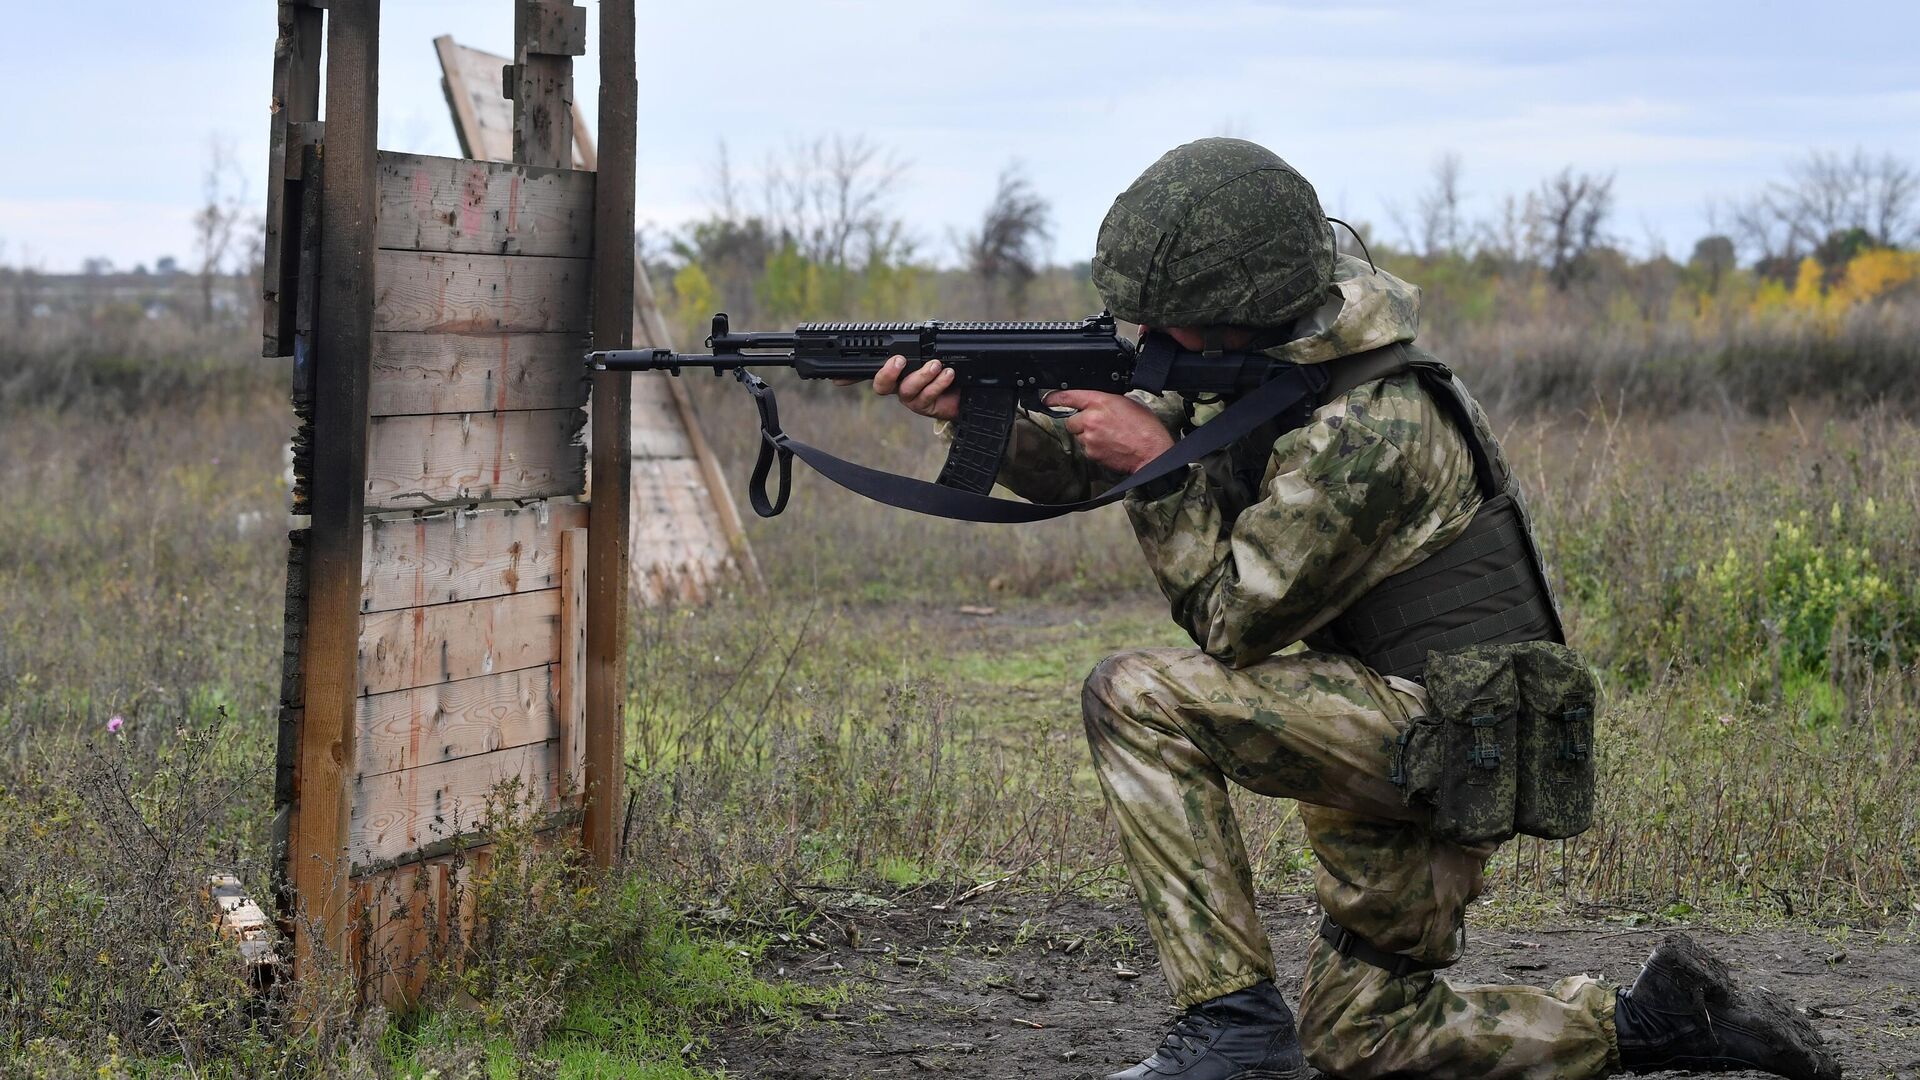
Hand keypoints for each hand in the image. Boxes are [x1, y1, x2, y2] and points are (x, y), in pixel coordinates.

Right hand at [837, 355, 958, 421]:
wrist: (965, 390)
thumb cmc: (945, 367)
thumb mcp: (932, 352)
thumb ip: (919, 344)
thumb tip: (920, 328)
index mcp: (894, 370)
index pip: (869, 370)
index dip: (850, 375)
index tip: (838, 378)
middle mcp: (898, 384)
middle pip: (881, 384)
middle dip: (887, 373)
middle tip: (899, 361)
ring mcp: (910, 396)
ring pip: (906, 389)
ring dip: (921, 375)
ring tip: (936, 365)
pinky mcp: (925, 405)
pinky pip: (926, 396)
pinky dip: (938, 383)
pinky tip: (947, 374)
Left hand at [1044, 390, 1173, 473]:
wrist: (1151, 452)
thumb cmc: (1145, 427)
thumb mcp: (1128, 402)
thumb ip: (1107, 400)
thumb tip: (1097, 403)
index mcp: (1100, 401)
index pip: (1069, 396)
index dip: (1055, 397)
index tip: (1048, 399)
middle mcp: (1091, 418)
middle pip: (1071, 420)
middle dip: (1081, 423)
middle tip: (1098, 425)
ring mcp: (1090, 437)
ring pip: (1078, 435)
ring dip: (1088, 435)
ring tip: (1108, 436)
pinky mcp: (1092, 453)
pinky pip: (1086, 448)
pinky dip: (1094, 447)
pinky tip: (1109, 445)